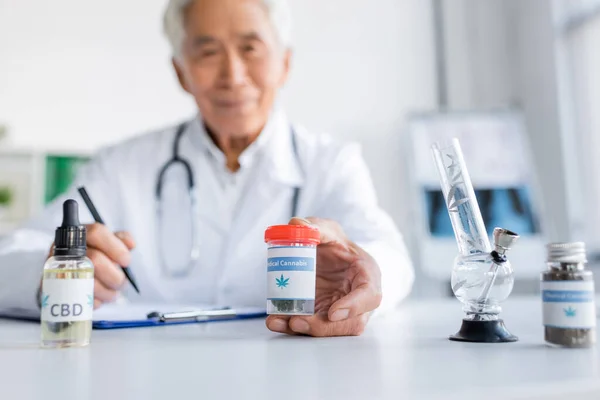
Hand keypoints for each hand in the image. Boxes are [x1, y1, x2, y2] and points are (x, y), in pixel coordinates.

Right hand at [44, 223, 134, 308]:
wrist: (63, 275)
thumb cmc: (90, 257)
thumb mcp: (106, 243)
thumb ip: (120, 240)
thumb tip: (130, 244)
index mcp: (79, 234)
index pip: (97, 232)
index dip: (115, 247)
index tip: (126, 261)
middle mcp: (66, 248)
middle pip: (95, 260)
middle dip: (114, 276)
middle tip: (121, 283)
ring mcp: (56, 268)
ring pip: (88, 281)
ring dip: (106, 292)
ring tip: (113, 294)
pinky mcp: (52, 289)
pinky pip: (77, 298)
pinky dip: (92, 301)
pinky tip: (98, 298)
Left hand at [266, 217, 381, 336]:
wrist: (327, 255)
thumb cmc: (335, 244)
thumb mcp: (328, 230)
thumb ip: (315, 227)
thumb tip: (296, 224)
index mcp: (366, 273)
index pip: (370, 295)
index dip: (354, 306)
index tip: (333, 312)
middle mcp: (358, 298)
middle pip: (351, 323)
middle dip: (323, 326)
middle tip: (297, 321)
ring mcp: (342, 311)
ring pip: (331, 331)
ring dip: (305, 330)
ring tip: (280, 321)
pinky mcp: (324, 318)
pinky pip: (311, 328)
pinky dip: (293, 327)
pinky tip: (277, 321)